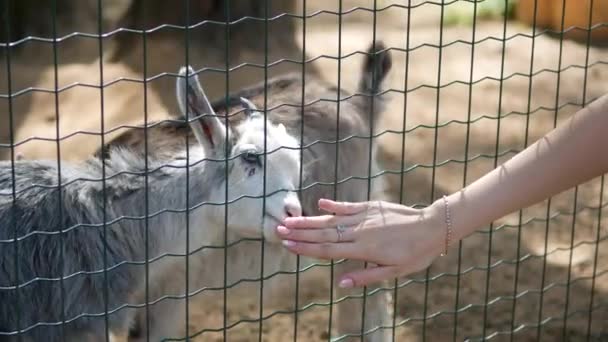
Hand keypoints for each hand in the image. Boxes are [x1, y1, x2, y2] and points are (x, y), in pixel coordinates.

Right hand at [276, 198, 446, 287]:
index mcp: (363, 250)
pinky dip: (333, 206)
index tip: (287, 246)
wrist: (432, 226)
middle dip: (299, 233)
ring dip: (309, 221)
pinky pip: (347, 207)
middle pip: (324, 234)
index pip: (327, 250)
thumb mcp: (393, 272)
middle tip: (278, 230)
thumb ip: (366, 277)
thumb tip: (341, 283)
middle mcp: (359, 232)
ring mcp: (363, 217)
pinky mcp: (370, 207)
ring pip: (331, 220)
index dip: (306, 248)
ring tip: (290, 220)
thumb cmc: (415, 253)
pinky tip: (319, 204)